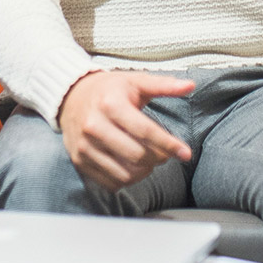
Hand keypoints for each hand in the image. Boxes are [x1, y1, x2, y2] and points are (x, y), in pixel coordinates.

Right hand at [59, 71, 194, 191]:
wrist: (71, 96)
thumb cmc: (110, 89)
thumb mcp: (136, 81)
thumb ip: (164, 85)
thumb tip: (190, 85)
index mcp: (110, 104)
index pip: (146, 131)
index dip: (169, 144)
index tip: (185, 153)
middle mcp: (94, 126)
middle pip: (137, 156)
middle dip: (159, 158)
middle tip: (166, 153)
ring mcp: (84, 146)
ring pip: (125, 174)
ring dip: (145, 171)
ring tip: (150, 160)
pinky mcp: (79, 160)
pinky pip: (110, 182)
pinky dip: (128, 179)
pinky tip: (134, 167)